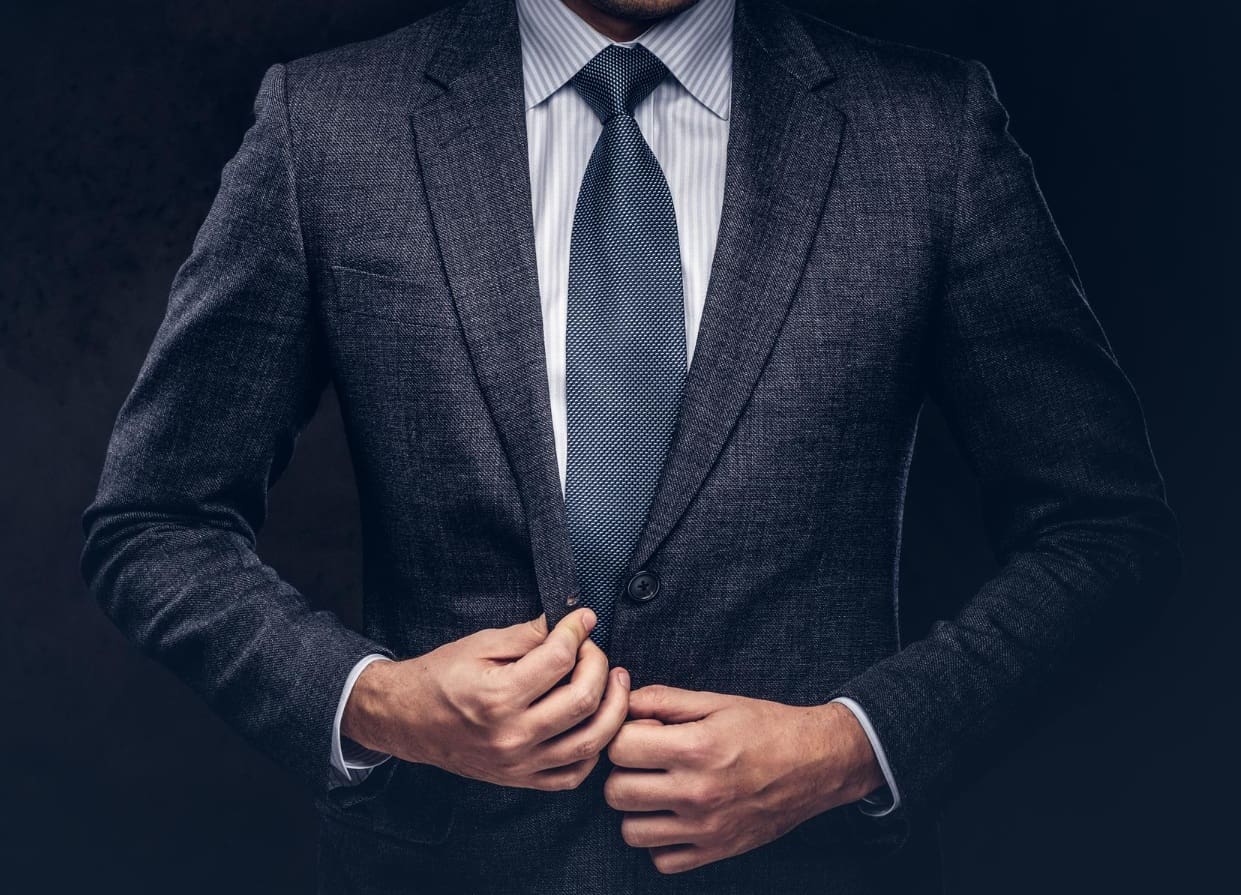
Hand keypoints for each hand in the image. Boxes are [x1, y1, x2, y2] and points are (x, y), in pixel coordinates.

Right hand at [342, 608, 630, 789]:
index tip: (583, 620)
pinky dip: (594, 748)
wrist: (406, 720)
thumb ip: (530, 634)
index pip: (560, 659)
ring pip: (590, 741)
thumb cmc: (441, 676)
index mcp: (497, 696)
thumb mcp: (481, 644)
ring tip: (615, 682)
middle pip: (583, 700)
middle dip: (600, 666)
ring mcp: (518, 763)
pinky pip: (574, 774)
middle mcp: (511, 735)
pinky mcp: (521, 780)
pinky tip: (594, 722)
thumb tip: (574, 623)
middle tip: (594, 650)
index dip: (578, 632)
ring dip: (613, 707)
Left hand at [604, 687, 883, 873]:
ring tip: (657, 791)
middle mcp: (696, 792)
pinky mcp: (716, 851)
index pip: (619, 748)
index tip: (642, 733)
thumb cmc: (766, 726)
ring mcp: (705, 827)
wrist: (817, 763)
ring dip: (637, 810)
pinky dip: (660, 842)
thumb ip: (663, 700)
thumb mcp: (716, 701)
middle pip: (616, 791)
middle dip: (623, 772)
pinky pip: (661, 860)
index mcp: (695, 748)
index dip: (623, 735)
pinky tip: (674, 818)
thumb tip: (623, 701)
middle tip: (646, 762)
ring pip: (631, 831)